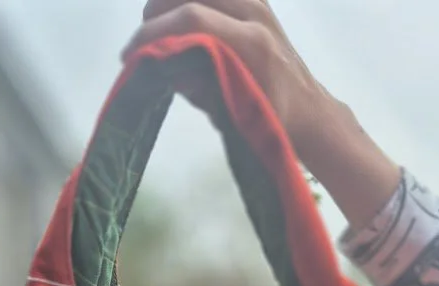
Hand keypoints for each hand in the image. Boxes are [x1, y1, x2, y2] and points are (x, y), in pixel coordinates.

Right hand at [121, 0, 329, 161]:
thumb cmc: (269, 121)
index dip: (154, 34)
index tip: (130, 55)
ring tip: (157, 28)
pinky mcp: (254, 0)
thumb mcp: (230, 115)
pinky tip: (177, 18)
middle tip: (143, 41)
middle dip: (157, 12)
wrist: (308, 110)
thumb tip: (159, 64)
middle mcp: (255, 14)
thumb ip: (196, 87)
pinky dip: (188, 0)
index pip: (192, 19)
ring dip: (170, 1)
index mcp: (252, 45)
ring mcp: (257, 2)